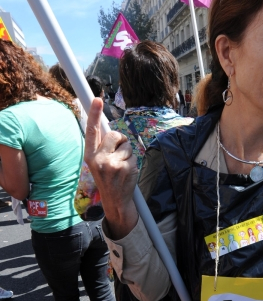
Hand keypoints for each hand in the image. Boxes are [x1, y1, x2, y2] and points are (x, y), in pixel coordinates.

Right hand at [84, 98, 138, 237]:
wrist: (115, 201)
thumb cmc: (108, 179)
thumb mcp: (98, 163)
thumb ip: (102, 146)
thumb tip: (108, 128)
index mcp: (90, 156)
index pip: (92, 131)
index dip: (94, 114)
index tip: (97, 99)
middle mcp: (99, 159)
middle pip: (114, 134)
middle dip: (120, 140)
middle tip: (118, 155)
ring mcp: (113, 164)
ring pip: (127, 145)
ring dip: (128, 153)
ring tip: (122, 166)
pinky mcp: (126, 168)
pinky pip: (134, 154)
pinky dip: (133, 161)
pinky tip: (128, 172)